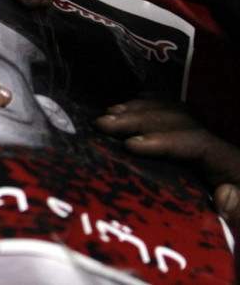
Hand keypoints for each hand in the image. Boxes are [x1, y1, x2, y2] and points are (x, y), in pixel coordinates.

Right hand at [95, 97, 239, 219]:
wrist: (235, 228)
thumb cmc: (234, 229)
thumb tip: (227, 193)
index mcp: (231, 166)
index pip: (197, 143)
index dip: (163, 140)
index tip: (130, 145)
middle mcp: (218, 149)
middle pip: (179, 121)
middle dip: (140, 119)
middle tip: (104, 124)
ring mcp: (206, 144)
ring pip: (174, 113)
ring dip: (140, 110)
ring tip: (109, 114)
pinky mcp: (195, 147)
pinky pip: (175, 112)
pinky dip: (153, 103)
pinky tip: (133, 101)